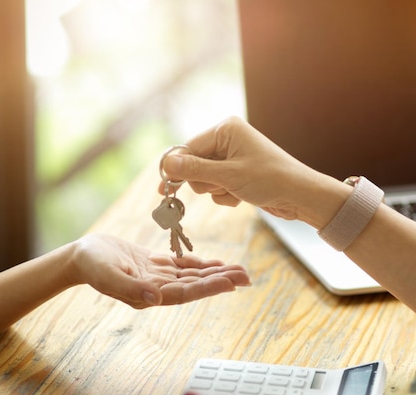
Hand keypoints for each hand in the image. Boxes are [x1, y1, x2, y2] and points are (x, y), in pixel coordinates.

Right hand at [70, 233, 249, 307]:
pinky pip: (183, 266)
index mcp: (149, 294)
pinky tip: (217, 263)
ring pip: (193, 276)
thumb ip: (129, 288)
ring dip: (216, 273)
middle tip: (247, 276)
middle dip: (221, 280)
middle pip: (195, 285)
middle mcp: (158, 289)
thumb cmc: (91, 265)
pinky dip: (201, 264)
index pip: (185, 293)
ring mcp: (158, 278)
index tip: (231, 283)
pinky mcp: (156, 266)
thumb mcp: (107, 275)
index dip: (209, 287)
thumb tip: (156, 299)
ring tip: (239, 270)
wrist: (81, 255)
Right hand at [158, 116, 347, 228]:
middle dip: (205, 182)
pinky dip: (226, 196)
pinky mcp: (237, 173)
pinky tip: (243, 196)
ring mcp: (233, 157)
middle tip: (222, 187)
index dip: (176, 170)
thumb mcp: (228, 176)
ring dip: (217, 191)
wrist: (300, 196)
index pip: (188, 148)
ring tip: (237, 191)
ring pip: (205, 180)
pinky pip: (218, 188)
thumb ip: (195, 170)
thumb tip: (166, 164)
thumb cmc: (270, 180)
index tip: (162, 189)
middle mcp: (228, 139)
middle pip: (194, 165)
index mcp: (225, 129)